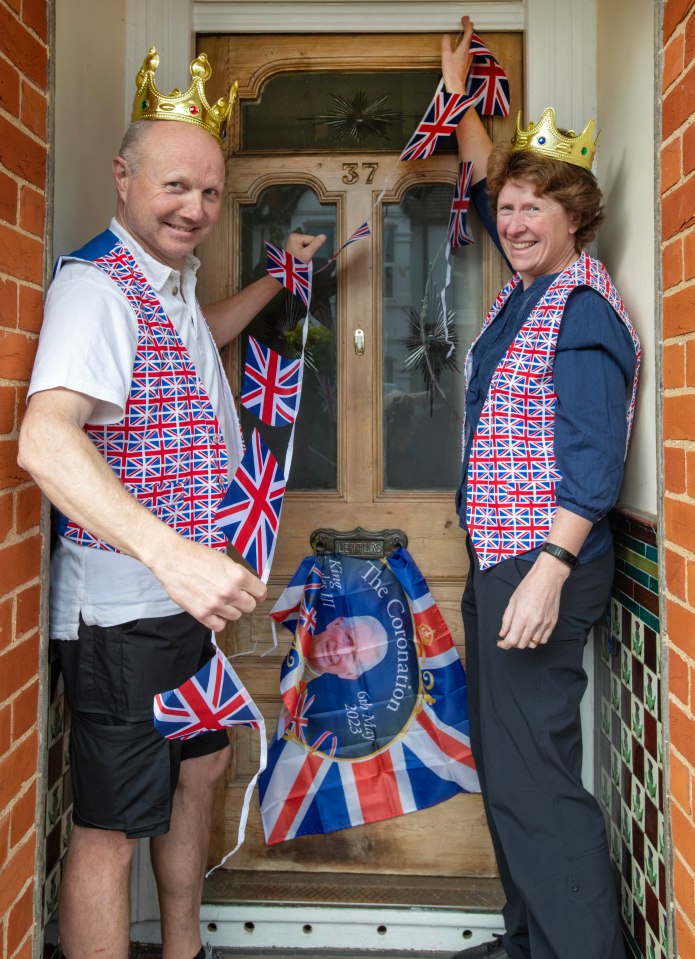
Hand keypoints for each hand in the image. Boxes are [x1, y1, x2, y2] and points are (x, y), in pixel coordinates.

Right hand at [151, 535, 266, 631]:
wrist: (172, 559)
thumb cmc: (196, 556)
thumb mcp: (225, 560)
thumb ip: (239, 575)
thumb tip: (249, 587)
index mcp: (238, 575)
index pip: (260, 593)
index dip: (257, 593)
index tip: (254, 594)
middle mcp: (230, 591)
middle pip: (249, 606)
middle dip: (244, 601)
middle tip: (235, 596)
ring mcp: (215, 604)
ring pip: (236, 616)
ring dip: (230, 610)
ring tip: (220, 601)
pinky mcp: (201, 614)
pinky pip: (219, 626)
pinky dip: (218, 620)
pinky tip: (214, 611)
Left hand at [286, 231, 326, 263]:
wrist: (289, 272)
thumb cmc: (297, 263)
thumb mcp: (307, 254)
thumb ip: (316, 244)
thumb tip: (324, 236)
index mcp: (295, 236)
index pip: (312, 238)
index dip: (313, 247)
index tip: (307, 254)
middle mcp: (294, 236)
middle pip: (309, 240)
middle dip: (310, 249)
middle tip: (304, 256)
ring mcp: (294, 240)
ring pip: (308, 243)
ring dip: (308, 250)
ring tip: (302, 256)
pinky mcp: (295, 244)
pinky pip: (305, 246)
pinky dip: (305, 251)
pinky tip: (301, 255)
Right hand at [442, 15, 474, 94]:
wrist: (456, 85)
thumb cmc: (452, 73)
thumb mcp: (446, 55)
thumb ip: (446, 43)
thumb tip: (446, 37)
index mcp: (465, 47)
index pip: (469, 31)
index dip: (467, 23)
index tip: (465, 19)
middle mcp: (470, 51)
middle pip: (472, 36)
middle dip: (470, 28)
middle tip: (467, 23)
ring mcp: (470, 57)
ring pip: (472, 42)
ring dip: (470, 36)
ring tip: (468, 32)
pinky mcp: (468, 62)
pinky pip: (471, 48)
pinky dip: (469, 43)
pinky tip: (466, 46)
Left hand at [497, 553, 570, 649]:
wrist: (547, 579)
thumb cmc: (528, 587)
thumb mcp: (512, 602)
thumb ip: (506, 620)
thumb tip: (503, 634)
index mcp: (522, 617)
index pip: (512, 640)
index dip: (505, 644)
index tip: (501, 643)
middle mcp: (534, 623)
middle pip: (522, 644)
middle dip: (513, 642)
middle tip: (510, 635)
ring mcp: (545, 624)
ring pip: (533, 644)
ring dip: (525, 641)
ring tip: (522, 632)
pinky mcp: (552, 623)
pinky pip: (543, 640)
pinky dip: (536, 639)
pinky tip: (532, 631)